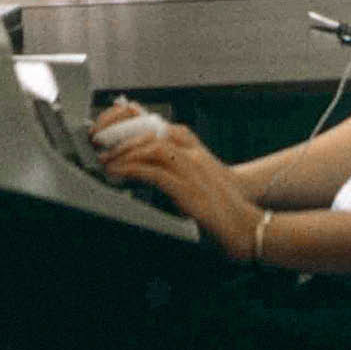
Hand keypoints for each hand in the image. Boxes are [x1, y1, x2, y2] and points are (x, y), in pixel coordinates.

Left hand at [93, 103, 262, 260]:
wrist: (248, 226)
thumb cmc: (221, 205)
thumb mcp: (196, 178)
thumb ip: (172, 168)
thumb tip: (140, 169)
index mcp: (194, 147)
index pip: (157, 123)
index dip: (130, 123)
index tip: (110, 132)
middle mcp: (193, 152)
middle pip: (151, 132)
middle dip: (122, 138)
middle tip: (102, 148)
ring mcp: (192, 169)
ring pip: (152, 148)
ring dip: (125, 153)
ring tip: (107, 162)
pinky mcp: (189, 190)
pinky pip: (155, 173)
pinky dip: (134, 172)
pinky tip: (119, 176)